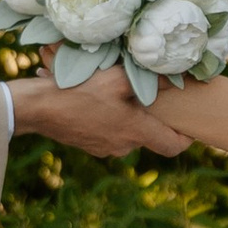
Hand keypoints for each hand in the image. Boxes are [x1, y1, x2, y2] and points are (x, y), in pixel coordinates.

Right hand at [9, 61, 186, 160]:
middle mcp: (123, 146)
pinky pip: (108, 133)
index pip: (172, 146)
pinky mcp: (89, 145)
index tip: (189, 124)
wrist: (38, 108)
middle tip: (150, 95)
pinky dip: (109, 119)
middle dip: (151, 117)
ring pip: (127, 133)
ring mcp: (105, 149)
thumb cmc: (80, 91)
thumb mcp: (117, 79)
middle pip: (149, 136)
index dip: (185, 138)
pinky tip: (96, 100)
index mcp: (136, 132)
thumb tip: (178, 78)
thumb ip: (150, 80)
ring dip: (128, 116)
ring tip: (117, 93)